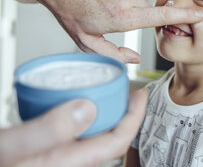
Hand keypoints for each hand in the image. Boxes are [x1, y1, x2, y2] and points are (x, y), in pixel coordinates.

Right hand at [0, 89, 146, 166]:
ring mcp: (56, 159)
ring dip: (105, 116)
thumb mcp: (8, 148)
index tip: (139, 96)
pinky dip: (83, 118)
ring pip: (92, 137)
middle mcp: (65, 164)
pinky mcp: (46, 154)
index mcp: (64, 164)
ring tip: (108, 95)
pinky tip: (74, 106)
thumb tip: (88, 109)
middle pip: (107, 139)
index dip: (133, 118)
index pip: (115, 142)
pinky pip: (74, 136)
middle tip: (128, 93)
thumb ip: (45, 131)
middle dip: (123, 116)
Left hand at [25, 0, 202, 62]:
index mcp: (123, 16)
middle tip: (111, 12)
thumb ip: (116, 54)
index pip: (161, 17)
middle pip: (146, 8)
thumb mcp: (88, 42)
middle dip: (134, 13)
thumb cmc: (71, 12)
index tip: (200, 13)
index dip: (183, 16)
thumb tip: (137, 58)